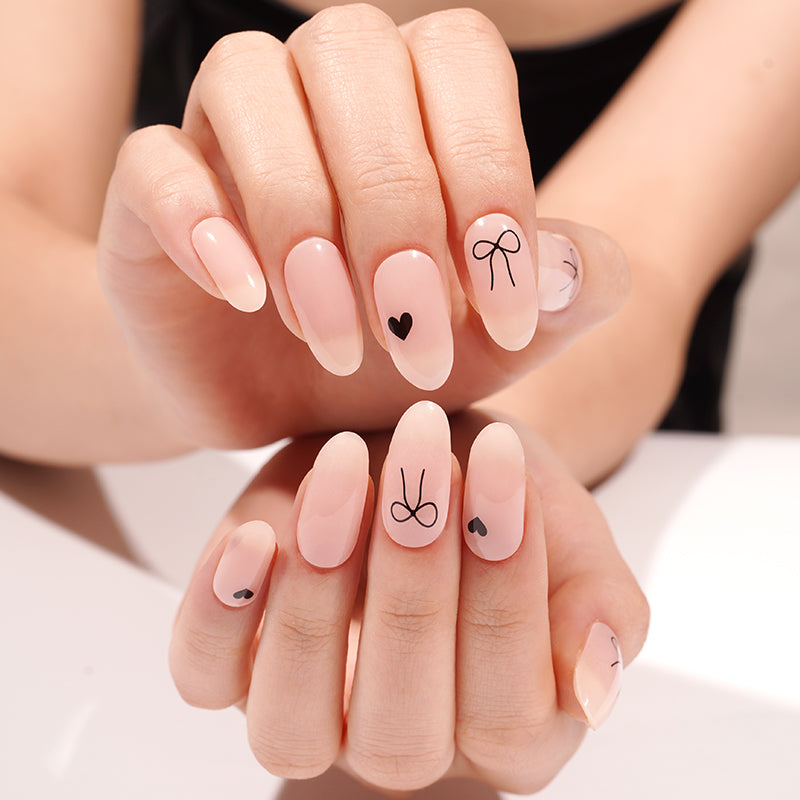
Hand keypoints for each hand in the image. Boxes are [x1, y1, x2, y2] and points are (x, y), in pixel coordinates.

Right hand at [98, 6, 627, 448]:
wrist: (287, 403)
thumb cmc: (398, 357)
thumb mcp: (495, 341)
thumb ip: (557, 301)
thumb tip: (568, 268)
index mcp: (418, 97)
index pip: (462, 63)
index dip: (489, 177)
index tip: (504, 314)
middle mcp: (321, 86)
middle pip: (354, 59)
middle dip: (395, 208)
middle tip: (415, 334)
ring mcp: (226, 128)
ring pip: (249, 85)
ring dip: (300, 220)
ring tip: (334, 339)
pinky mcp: (151, 187)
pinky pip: (155, 160)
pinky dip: (201, 223)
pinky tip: (244, 296)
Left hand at [169, 403, 648, 793]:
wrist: (424, 455)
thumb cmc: (495, 494)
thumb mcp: (569, 531)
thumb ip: (601, 605)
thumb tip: (597, 684)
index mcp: (509, 734)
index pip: (508, 708)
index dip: (506, 585)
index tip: (501, 462)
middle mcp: (405, 748)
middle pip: (400, 727)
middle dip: (413, 580)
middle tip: (424, 457)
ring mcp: (312, 719)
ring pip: (293, 723)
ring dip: (320, 595)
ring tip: (349, 471)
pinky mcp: (234, 670)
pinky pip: (206, 676)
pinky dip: (218, 617)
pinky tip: (255, 535)